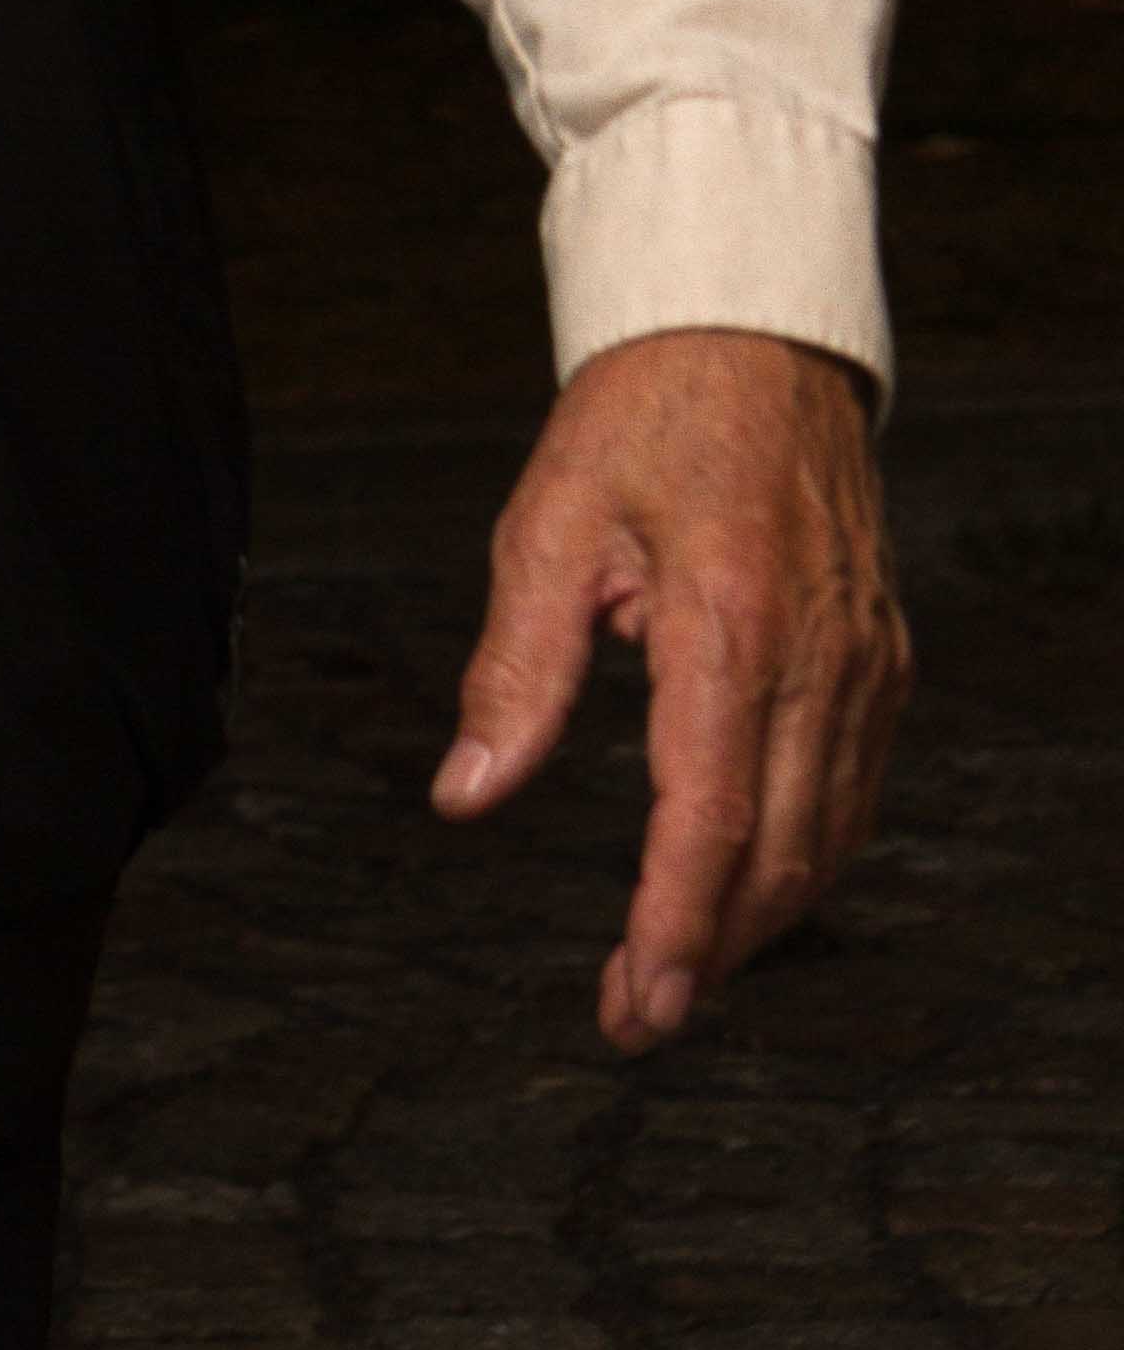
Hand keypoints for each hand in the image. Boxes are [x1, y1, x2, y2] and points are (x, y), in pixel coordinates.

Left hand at [432, 326, 908, 1048]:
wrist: (752, 336)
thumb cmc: (641, 417)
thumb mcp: (548, 525)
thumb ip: (513, 672)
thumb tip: (465, 796)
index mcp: (729, 624)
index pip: (708, 820)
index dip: (677, 930)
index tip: (641, 1006)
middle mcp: (818, 657)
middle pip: (779, 855)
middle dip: (711, 953)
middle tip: (638, 1013)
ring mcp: (866, 661)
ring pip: (828, 838)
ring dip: (759, 920)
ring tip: (677, 967)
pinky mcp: (883, 658)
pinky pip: (855, 791)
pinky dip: (804, 856)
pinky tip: (747, 884)